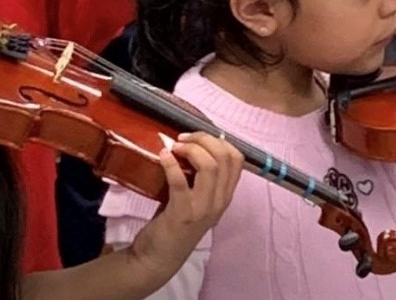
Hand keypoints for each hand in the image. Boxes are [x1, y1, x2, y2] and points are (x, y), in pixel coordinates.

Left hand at [130, 132, 242, 281]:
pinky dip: (171, 163)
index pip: (237, 159)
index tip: (199, 137)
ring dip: (191, 149)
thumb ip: (201, 177)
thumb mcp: (198, 199)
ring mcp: (203, 209)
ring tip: (174, 146)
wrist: (158, 258)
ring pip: (210, 166)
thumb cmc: (176, 222)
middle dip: (204, 139)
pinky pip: (180, 181)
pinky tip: (163, 155)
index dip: (219, 141)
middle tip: (184, 138)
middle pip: (224, 157)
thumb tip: (193, 142)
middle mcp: (220, 201)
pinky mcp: (183, 213)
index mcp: (225, 195)